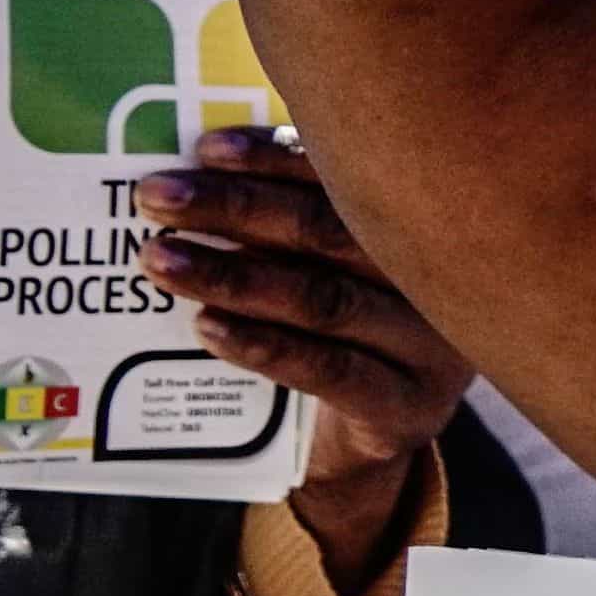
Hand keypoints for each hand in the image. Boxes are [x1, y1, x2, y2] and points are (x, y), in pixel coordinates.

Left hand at [133, 126, 475, 551]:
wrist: (365, 445)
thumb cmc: (331, 336)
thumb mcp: (318, 269)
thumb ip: (282, 223)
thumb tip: (191, 171)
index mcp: (421, 224)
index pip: (345, 177)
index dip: (274, 157)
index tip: (205, 150)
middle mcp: (438, 277)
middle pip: (330, 231)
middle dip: (235, 207)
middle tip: (156, 198)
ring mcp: (431, 347)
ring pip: (324, 300)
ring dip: (233, 275)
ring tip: (161, 260)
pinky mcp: (409, 409)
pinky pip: (331, 371)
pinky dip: (263, 345)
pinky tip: (206, 326)